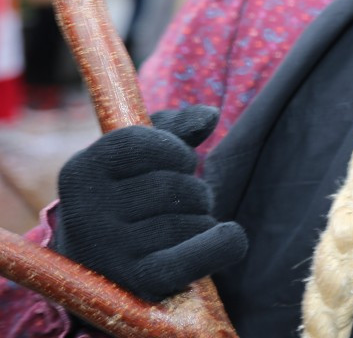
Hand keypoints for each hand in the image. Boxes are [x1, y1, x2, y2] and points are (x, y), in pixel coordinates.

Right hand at [53, 105, 247, 301]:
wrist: (95, 266)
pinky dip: (224, 242)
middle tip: (182, 202)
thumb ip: (173, 128)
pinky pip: (201, 254)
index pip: (143, 143)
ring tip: (181, 225)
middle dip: (193, 188)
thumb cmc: (125, 196)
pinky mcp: (141, 281)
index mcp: (81, 171)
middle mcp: (86, 214)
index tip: (177, 162)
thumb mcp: (136, 155)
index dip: (174, 150)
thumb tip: (208, 116)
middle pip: (173, 185)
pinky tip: (226, 236)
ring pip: (191, 219)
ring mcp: (112, 252)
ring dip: (201, 217)